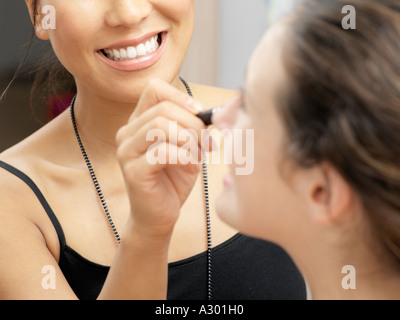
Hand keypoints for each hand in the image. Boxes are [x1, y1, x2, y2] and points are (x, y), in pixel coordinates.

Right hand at [116, 79, 210, 239]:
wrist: (160, 216)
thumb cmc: (174, 180)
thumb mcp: (187, 148)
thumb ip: (193, 129)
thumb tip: (212, 113)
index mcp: (139, 123)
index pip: (154, 89)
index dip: (181, 98)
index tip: (200, 114)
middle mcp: (127, 133)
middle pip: (163, 109)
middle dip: (193, 123)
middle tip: (207, 142)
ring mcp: (126, 152)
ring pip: (159, 126)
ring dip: (188, 139)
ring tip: (199, 154)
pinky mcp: (133, 171)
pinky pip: (161, 151)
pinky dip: (183, 156)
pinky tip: (190, 165)